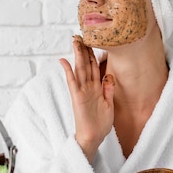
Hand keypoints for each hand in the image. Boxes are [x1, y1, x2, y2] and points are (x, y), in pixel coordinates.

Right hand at [60, 36, 114, 162]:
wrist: (93, 137)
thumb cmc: (100, 124)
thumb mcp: (109, 104)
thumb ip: (108, 89)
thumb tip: (109, 75)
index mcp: (96, 88)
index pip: (94, 67)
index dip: (93, 54)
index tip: (92, 42)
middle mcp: (88, 87)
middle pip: (85, 64)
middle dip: (83, 50)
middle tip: (81, 35)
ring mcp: (82, 91)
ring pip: (79, 69)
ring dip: (77, 55)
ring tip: (74, 41)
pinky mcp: (77, 97)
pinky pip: (72, 82)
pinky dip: (68, 71)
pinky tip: (63, 61)